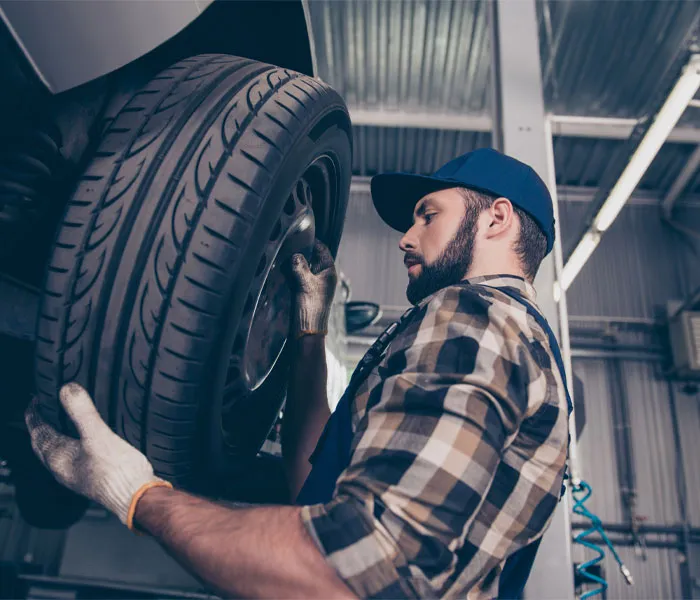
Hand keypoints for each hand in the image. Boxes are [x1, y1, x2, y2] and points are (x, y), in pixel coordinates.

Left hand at [25, 383, 168, 525]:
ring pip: (56, 453)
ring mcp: (77, 475)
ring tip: (61, 424)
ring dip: (53, 437)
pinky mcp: (92, 478)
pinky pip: (72, 459)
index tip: (35, 399)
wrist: (136, 497)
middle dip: (40, 427)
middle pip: (43, 445)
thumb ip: (82, 411)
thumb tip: (66, 388)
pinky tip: (85, 444)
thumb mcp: (99, 435)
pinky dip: (70, 446)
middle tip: (42, 410)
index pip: (38, 432)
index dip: (35, 415)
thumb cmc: (117, 471)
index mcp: (59, 457)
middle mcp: (63, 469)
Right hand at [289, 240, 336, 337]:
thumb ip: (300, 267)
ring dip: (296, 262)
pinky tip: (283, 269)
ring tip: (284, 255)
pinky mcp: (306, 290)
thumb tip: (295, 255)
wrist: (307, 329)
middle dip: (302, 251)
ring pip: (305, 266)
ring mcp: (315, 283)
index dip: (313, 241)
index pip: (322, 250)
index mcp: (329, 272)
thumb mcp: (305, 283)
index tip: (300, 234)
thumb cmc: (311, 306)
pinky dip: (293, 271)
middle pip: (313, 257)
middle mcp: (324, 276)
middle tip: (288, 244)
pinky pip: (300, 275)